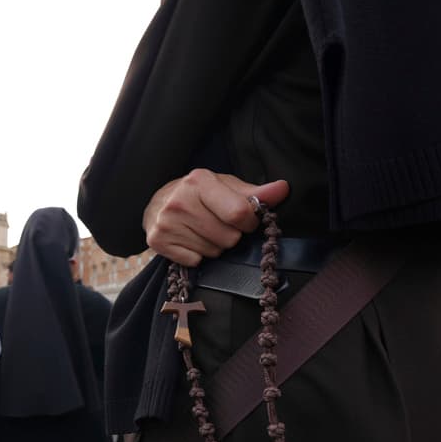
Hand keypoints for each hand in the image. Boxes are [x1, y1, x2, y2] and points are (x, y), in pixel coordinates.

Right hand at [142, 169, 289, 265]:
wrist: (158, 203)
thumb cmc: (198, 195)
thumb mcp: (226, 188)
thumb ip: (255, 193)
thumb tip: (283, 189)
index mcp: (200, 181)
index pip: (238, 213)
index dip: (248, 222)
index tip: (244, 220)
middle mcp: (180, 200)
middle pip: (228, 237)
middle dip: (229, 236)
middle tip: (217, 224)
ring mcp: (166, 221)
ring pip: (212, 252)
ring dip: (213, 246)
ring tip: (202, 231)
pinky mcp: (157, 240)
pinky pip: (194, 261)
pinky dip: (196, 255)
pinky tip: (189, 240)